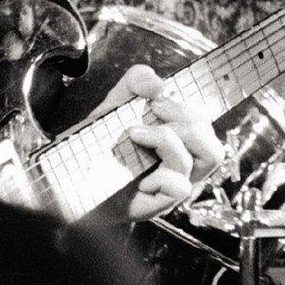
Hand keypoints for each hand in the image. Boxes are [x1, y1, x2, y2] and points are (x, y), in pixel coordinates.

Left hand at [102, 64, 223, 220]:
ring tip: (136, 134)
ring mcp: (180, 182)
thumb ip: (137, 83)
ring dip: (170, 139)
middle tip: (150, 112)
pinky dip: (161, 177)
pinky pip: (181, 185)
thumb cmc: (102, 146)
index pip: (203, 119)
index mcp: (180, 139)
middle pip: (210, 136)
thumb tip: (159, 85)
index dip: (186, 106)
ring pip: (208, 157)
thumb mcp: (116, 106)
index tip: (155, 99)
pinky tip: (139, 177)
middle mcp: (187, 161)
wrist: (74, 185)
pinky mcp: (166, 202)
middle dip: (183, 117)